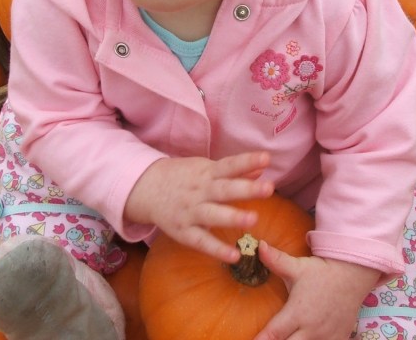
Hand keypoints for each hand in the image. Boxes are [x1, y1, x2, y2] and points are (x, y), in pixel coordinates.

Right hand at [123, 151, 273, 262]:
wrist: (146, 188)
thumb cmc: (184, 178)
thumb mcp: (205, 168)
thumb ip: (234, 171)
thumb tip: (262, 168)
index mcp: (206, 173)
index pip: (229, 165)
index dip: (247, 161)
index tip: (266, 158)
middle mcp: (199, 191)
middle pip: (224, 189)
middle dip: (246, 189)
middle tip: (269, 188)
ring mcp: (190, 212)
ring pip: (213, 214)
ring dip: (233, 217)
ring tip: (254, 219)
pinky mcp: (183, 232)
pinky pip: (201, 241)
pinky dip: (217, 250)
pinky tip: (235, 256)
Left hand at [252, 241, 379, 339]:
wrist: (353, 275)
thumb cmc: (321, 272)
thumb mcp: (297, 267)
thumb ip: (275, 260)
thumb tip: (258, 246)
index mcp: (297, 311)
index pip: (274, 333)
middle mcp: (311, 328)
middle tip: (269, 339)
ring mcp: (326, 337)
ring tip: (288, 336)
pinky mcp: (338, 339)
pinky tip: (304, 338)